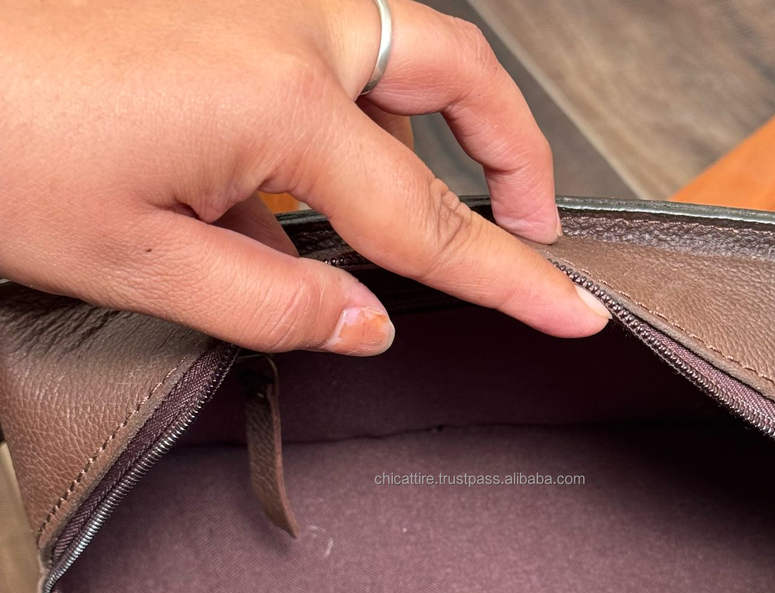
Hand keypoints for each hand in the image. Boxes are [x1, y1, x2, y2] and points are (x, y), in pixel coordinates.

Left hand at [0, 0, 609, 354]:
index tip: (576, 307)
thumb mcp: (145, 265)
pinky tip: (326, 195)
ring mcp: (256, 3)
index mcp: (282, 102)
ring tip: (446, 211)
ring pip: (401, 50)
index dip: (512, 275)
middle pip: (455, 70)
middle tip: (533, 220)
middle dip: (513, 147)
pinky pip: (331, 58)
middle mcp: (288, 27)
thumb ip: (278, 305)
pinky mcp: (224, 9)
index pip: (431, 220)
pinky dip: (361, 123)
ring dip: (446, 126)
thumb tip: (367, 326)